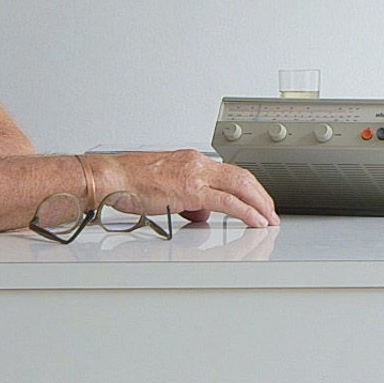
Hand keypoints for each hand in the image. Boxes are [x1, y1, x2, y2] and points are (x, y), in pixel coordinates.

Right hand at [91, 150, 277, 226]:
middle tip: (271, 213)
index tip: (258, 200)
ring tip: (269, 220)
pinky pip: (228, 202)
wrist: (112, 178)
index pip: (231, 171)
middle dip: (262, 196)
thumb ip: (187, 199)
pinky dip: (246, 212)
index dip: (250, 187)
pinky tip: (256, 221)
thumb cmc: (129, 183)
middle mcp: (198, 163)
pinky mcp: (192, 191)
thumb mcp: (165, 189)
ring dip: (259, 205)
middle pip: (242, 177)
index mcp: (192, 160)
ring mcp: (196, 176)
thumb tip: (201, 213)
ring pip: (241, 187)